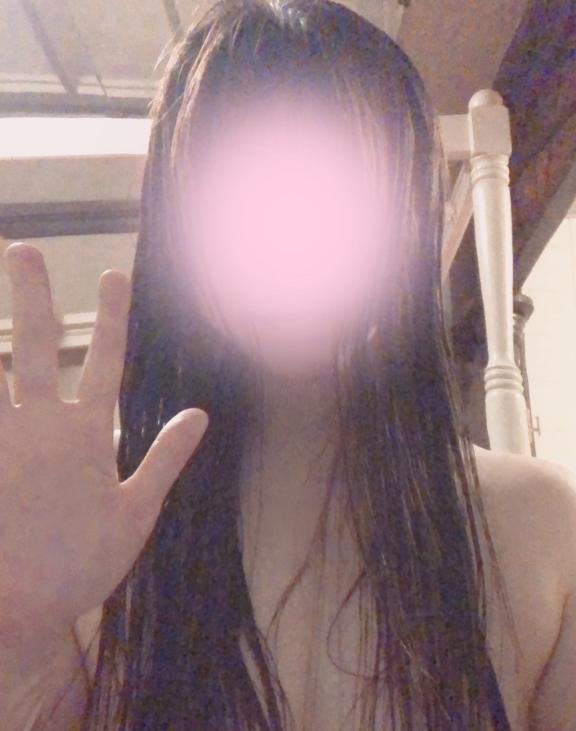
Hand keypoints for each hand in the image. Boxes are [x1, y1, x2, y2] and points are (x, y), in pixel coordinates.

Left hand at [0, 242, 207, 650]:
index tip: (114, 275)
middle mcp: (38, 426)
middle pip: (35, 347)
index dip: (113, 317)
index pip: (106, 362)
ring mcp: (1, 444)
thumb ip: (164, 458)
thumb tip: (198, 414)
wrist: (16, 610)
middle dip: (31, 296)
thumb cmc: (83, 562)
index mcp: (84, 435)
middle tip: (23, 251)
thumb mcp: (137, 512)